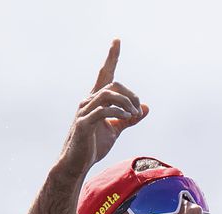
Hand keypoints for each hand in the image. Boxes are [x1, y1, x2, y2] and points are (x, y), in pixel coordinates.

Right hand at [58, 39, 149, 176]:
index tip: (117, 40)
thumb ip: (128, 118)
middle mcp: (87, 101)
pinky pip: (103, 110)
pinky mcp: (83, 123)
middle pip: (112, 85)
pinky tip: (125, 118)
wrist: (76, 164)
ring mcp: (83, 111)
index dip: (111, 57)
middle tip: (138, 109)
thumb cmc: (93, 146)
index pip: (104, 74)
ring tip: (133, 114)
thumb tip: (144, 107)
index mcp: (94, 100)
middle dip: (130, 94)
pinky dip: (118, 112)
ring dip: (126, 102)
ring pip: (108, 94)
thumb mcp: (115, 129)